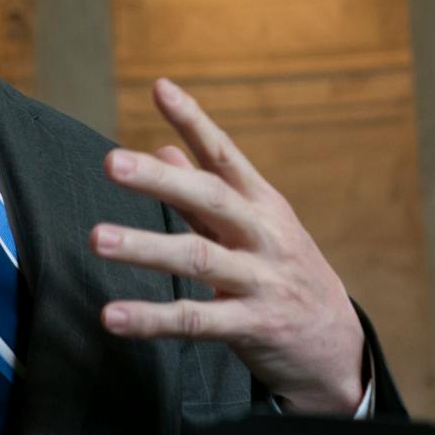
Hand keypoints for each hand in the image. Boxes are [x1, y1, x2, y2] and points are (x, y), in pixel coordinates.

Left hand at [92, 77, 365, 415]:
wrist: (337, 347)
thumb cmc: (286, 274)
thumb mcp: (257, 227)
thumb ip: (205, 194)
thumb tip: (162, 148)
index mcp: (262, 204)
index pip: (225, 154)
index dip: (194, 121)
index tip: (160, 88)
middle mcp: (264, 236)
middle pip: (211, 198)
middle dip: (160, 179)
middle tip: (111, 162)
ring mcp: (260, 281)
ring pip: (199, 258)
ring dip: (145, 248)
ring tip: (97, 238)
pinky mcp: (253, 327)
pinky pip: (196, 321)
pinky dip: (151, 318)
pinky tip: (111, 316)